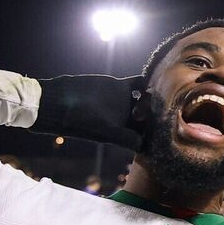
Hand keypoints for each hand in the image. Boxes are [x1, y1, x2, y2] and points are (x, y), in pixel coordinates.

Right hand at [29, 75, 145, 149]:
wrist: (62, 100)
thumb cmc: (79, 120)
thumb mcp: (101, 130)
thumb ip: (121, 137)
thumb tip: (140, 145)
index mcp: (124, 132)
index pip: (146, 133)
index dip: (155, 131)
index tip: (161, 126)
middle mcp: (127, 118)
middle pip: (150, 115)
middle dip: (155, 112)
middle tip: (156, 107)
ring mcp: (125, 102)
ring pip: (147, 99)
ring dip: (151, 96)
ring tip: (148, 94)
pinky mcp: (119, 86)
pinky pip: (138, 83)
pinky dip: (144, 80)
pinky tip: (147, 79)